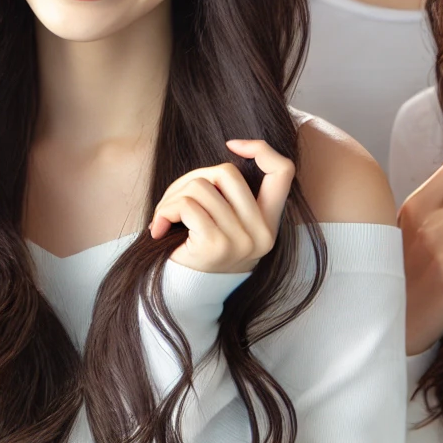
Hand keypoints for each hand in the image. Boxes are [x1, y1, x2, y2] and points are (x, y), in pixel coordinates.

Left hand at [149, 139, 292, 274]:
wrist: (183, 296)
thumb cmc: (200, 250)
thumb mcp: (226, 222)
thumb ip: (230, 193)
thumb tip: (232, 147)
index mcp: (269, 223)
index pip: (284, 171)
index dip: (260, 149)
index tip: (232, 146)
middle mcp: (262, 232)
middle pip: (226, 172)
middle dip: (192, 178)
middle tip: (177, 201)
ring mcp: (241, 240)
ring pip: (201, 186)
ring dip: (172, 198)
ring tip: (165, 218)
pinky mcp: (216, 246)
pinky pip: (186, 206)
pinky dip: (165, 212)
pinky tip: (158, 229)